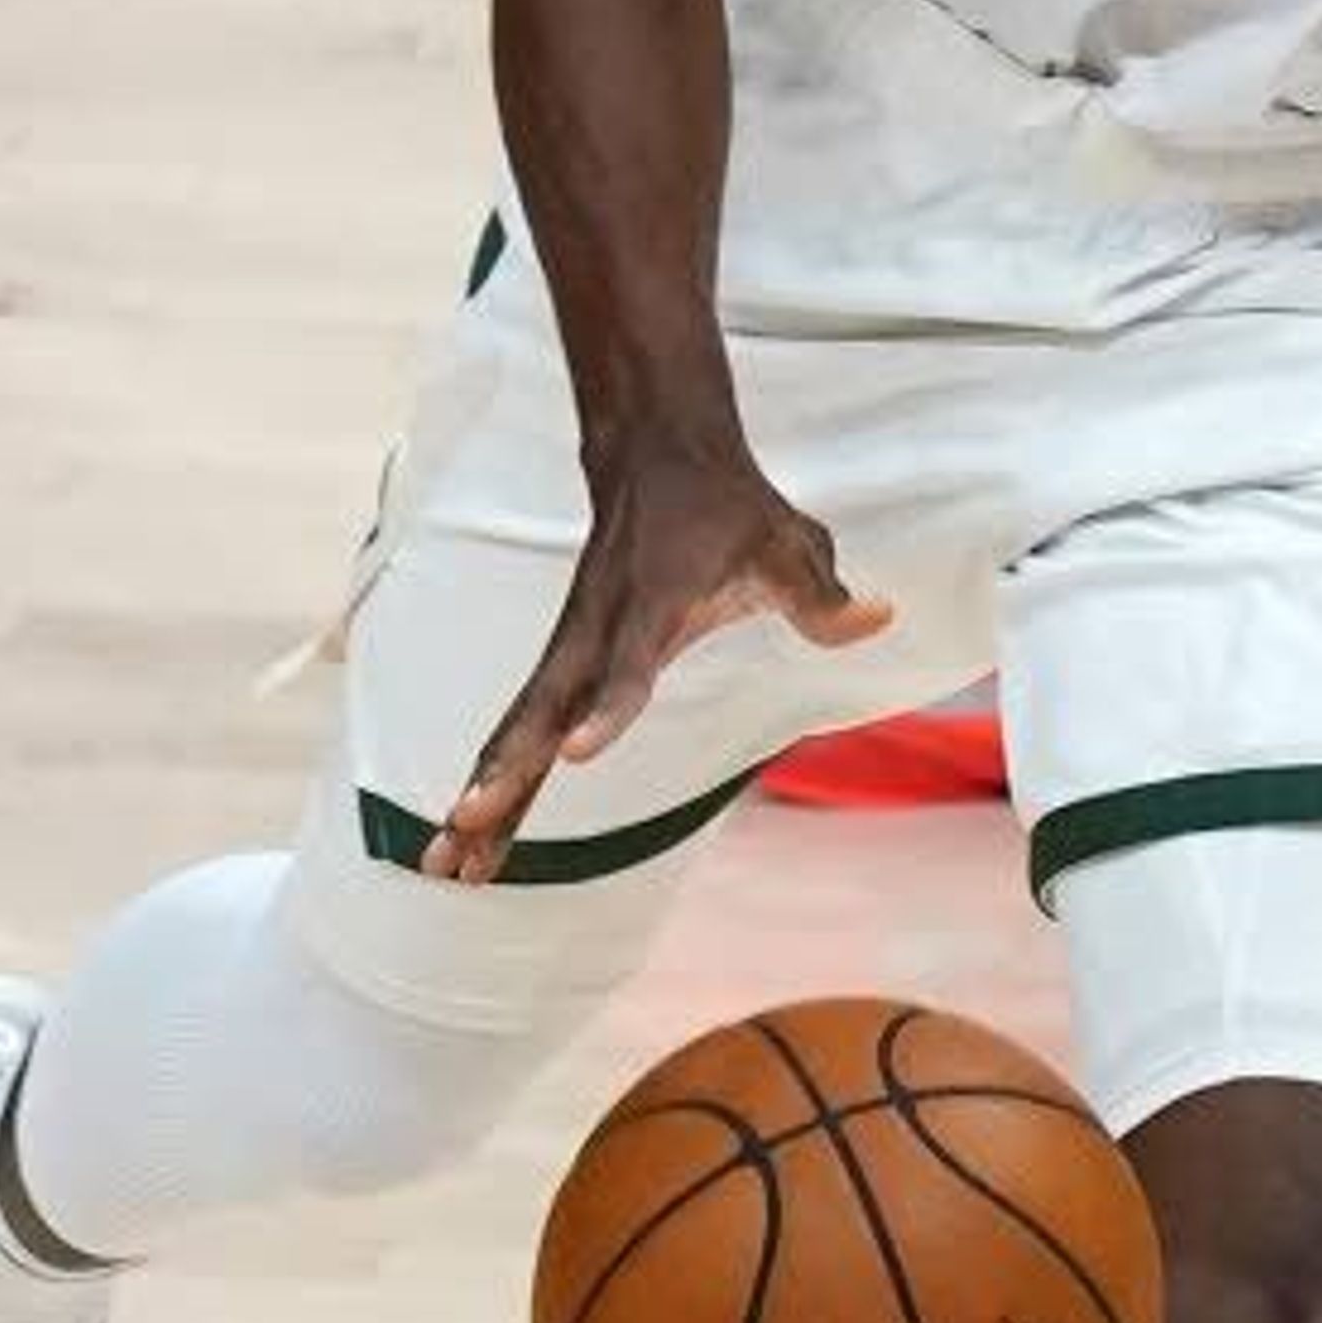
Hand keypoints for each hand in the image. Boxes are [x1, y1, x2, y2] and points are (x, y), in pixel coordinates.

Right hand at [429, 430, 891, 881]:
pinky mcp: (558, 667)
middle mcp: (593, 635)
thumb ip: (822, 595)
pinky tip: (465, 846)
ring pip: (515, 733)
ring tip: (443, 868)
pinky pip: (516, 732)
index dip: (606, 710)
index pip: (624, 669)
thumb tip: (878, 616)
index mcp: (648, 609)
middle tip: (464, 831)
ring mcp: (567, 652)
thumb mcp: (788, 544)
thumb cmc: (729, 508)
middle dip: (503, 775)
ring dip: (483, 796)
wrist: (656, 454)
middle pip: (539, 715)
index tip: (576, 754)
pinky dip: (491, 782)